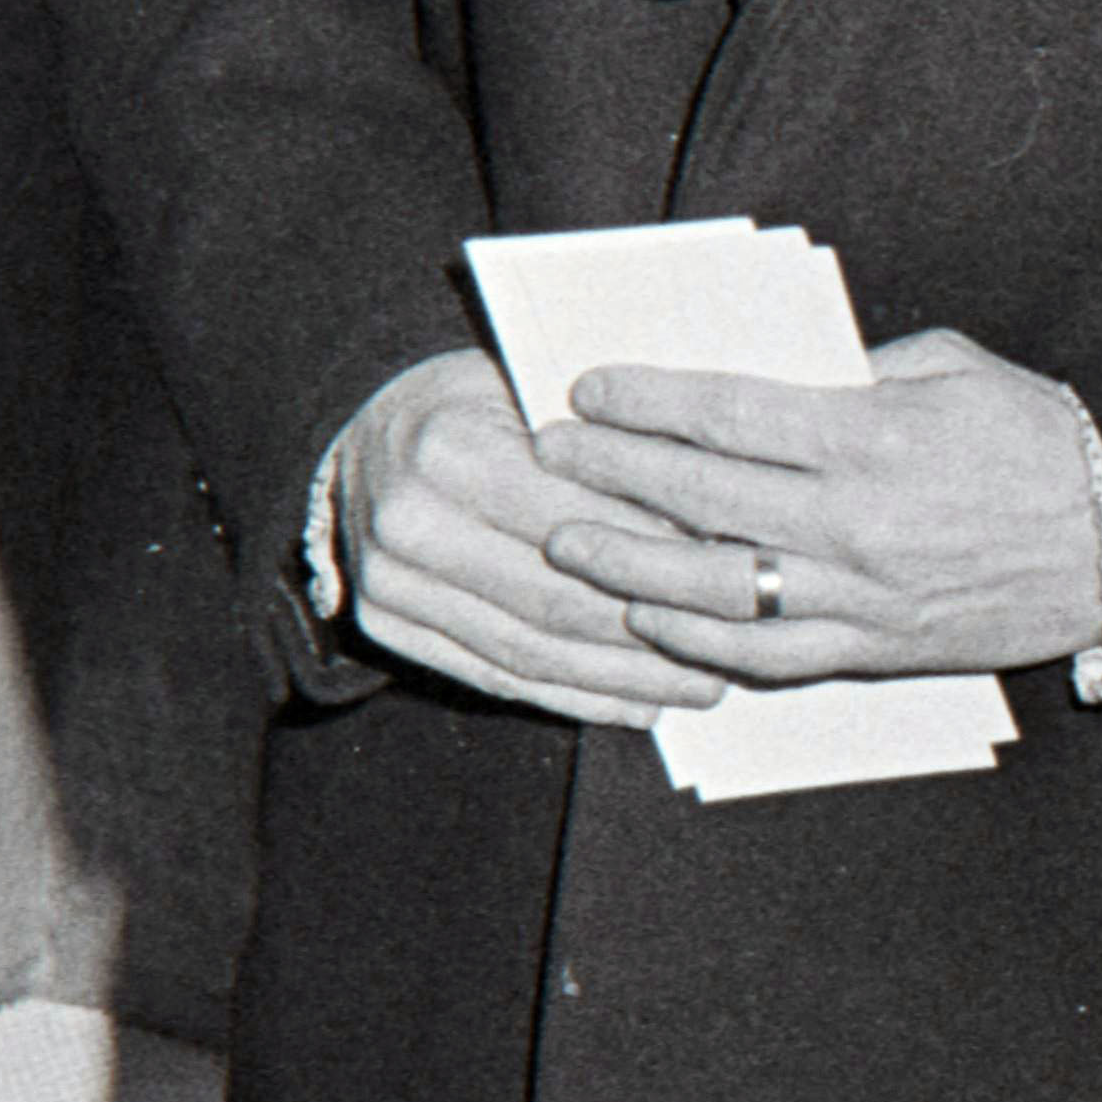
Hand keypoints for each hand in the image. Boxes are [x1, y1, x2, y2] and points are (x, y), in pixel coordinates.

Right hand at [323, 349, 731, 721]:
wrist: (368, 431)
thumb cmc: (479, 401)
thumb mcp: (540, 394)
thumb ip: (607, 456)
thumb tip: (711, 531)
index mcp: (451, 451)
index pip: (579, 523)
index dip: (662, 557)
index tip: (733, 577)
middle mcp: (409, 522)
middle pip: (556, 602)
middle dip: (653, 637)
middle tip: (731, 651)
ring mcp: (388, 583)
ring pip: (530, 652)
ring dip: (623, 682)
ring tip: (698, 689)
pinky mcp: (384, 628)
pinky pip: (494, 677)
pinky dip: (572, 698)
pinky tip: (636, 708)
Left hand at [526, 326, 1101, 675]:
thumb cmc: (1044, 444)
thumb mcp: (955, 370)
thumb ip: (858, 371)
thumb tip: (774, 377)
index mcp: (871, 438)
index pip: (729, 414)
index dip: (647, 400)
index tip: (589, 389)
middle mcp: (854, 523)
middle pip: (701, 495)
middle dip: (612, 471)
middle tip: (549, 453)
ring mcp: (860, 595)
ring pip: (715, 588)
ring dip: (630, 566)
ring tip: (570, 544)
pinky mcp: (875, 651)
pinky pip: (768, 657)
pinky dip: (700, 645)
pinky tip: (652, 625)